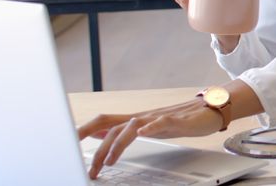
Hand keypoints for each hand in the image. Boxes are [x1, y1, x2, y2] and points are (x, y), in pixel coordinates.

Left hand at [78, 99, 224, 179]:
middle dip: (94, 144)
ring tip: (110, 163)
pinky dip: (150, 128)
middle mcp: (142, 117)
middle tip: (88, 167)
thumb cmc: (182, 119)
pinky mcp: (176, 120)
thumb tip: (101, 133)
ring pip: (131, 128)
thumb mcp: (149, 127)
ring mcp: (158, 117)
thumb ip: (125, 130)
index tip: (64, 143)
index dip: (81, 130)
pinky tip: (142, 134)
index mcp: (135, 121)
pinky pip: (160, 122)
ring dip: (117, 145)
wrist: (211, 108)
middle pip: (111, 126)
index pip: (102, 122)